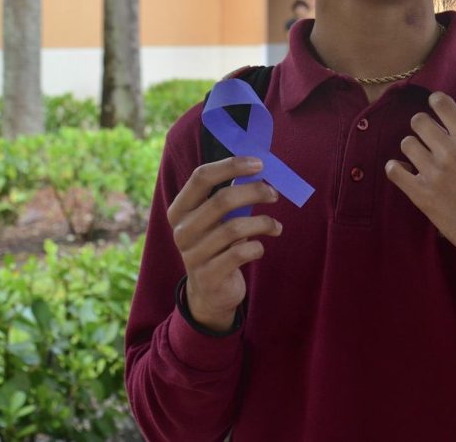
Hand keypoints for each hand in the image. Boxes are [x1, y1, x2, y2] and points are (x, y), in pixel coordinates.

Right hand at [167, 157, 282, 332]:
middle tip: (274, 194)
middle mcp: (181, 231)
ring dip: (263, 222)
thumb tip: (259, 167)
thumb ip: (230, 196)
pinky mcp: (208, 276)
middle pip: (221, 200)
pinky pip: (240, 253)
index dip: (232, 166)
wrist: (211, 291)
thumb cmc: (218, 244)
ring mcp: (192, 255)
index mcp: (180, 209)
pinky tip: (260, 247)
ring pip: (235, 228)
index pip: (201, 177)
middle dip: (255, 192)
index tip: (259, 164)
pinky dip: (258, 247)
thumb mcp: (217, 220)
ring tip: (276, 226)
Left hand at [386, 92, 455, 280]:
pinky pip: (394, 170)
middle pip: (418, 121)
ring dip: (413, 148)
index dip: (437, 102)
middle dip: (423, 126)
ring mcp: (433, 174)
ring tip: (421, 157)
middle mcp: (449, 152)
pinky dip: (397, 168)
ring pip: (406, 143)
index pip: (441, 103)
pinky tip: (406, 171)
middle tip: (429, 136)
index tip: (437, 108)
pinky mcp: (421, 195)